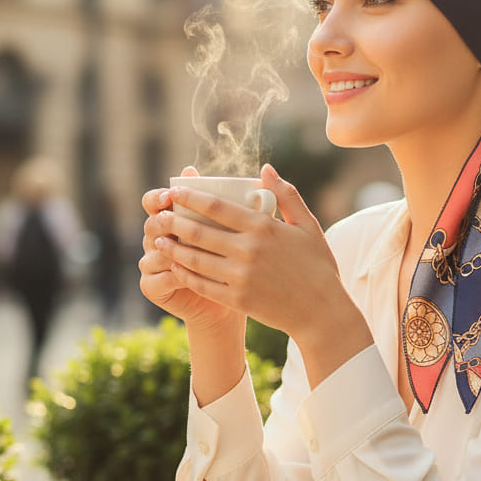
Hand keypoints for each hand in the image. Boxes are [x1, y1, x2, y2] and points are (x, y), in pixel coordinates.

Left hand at [156, 164, 372, 386]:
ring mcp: (240, 276)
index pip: (216, 206)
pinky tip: (176, 267)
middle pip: (199, 231)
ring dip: (173, 248)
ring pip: (195, 258)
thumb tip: (265, 168)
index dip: (190, 197)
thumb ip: (286, 194)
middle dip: (174, 221)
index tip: (174, 192)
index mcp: (263, 227)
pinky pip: (202, 284)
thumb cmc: (317, 265)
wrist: (322, 311)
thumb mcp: (308, 225)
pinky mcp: (236, 299)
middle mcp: (248, 250)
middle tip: (159, 216)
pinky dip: (185, 274)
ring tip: (159, 241)